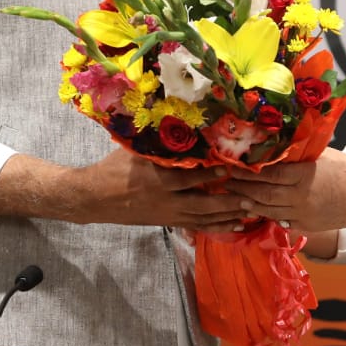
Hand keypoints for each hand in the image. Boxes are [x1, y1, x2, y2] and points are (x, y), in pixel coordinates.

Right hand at [78, 152, 251, 232]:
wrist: (95, 198)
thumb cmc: (115, 168)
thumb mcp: (135, 151)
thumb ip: (159, 142)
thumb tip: (182, 119)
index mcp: (156, 180)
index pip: (187, 178)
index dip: (209, 176)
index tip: (229, 169)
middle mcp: (165, 200)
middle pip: (200, 204)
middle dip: (226, 203)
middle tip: (250, 200)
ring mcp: (167, 214)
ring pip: (201, 218)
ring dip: (226, 217)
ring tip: (249, 214)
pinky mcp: (167, 222)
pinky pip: (195, 226)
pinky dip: (215, 226)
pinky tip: (233, 225)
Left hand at [223, 148, 345, 233]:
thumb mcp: (323, 155)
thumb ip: (298, 154)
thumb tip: (274, 147)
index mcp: (304, 175)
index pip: (268, 174)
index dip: (247, 172)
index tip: (233, 166)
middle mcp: (300, 196)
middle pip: (262, 194)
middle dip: (241, 189)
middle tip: (226, 182)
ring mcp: (302, 214)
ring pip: (268, 210)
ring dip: (249, 204)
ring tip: (235, 197)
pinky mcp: (306, 225)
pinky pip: (280, 220)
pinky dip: (265, 215)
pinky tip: (256, 210)